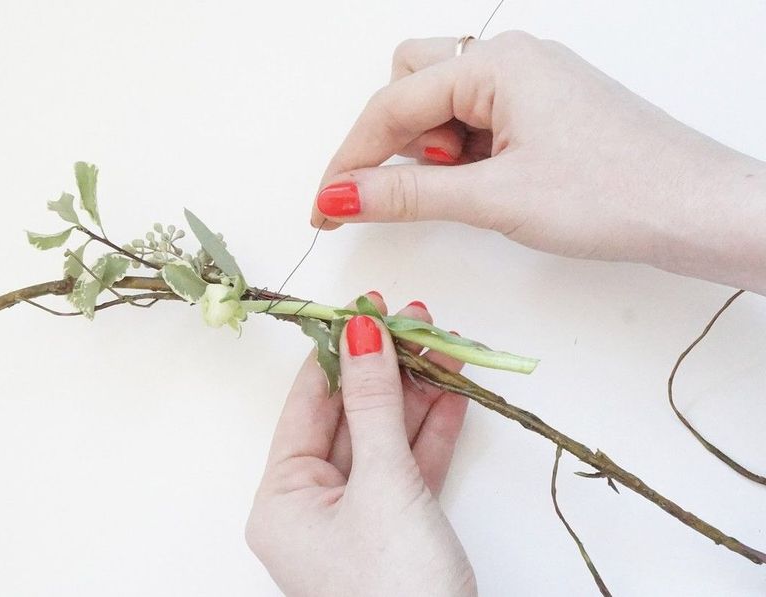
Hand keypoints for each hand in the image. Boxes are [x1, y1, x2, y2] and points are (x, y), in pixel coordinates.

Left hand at [246, 294, 476, 596]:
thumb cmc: (396, 586)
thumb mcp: (384, 482)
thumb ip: (376, 403)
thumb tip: (362, 331)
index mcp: (284, 498)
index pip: (307, 406)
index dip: (337, 353)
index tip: (363, 309)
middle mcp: (315, 506)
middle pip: (353, 417)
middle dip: (388, 369)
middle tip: (415, 318)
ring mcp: (360, 516)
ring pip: (388, 437)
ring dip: (418, 394)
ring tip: (443, 343)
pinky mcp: (400, 526)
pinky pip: (413, 466)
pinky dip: (436, 431)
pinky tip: (455, 390)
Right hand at [312, 33, 765, 293]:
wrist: (695, 210)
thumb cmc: (613, 192)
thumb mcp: (493, 197)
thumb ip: (407, 193)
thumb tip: (340, 194)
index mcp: (494, 63)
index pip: (391, 106)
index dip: (349, 159)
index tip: (324, 206)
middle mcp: (510, 61)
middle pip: (412, 85)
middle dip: (395, 139)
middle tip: (405, 190)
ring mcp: (530, 85)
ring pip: (445, 105)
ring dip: (434, 149)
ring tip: (468, 190)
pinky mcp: (544, 113)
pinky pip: (479, 123)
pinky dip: (465, 156)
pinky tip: (488, 186)